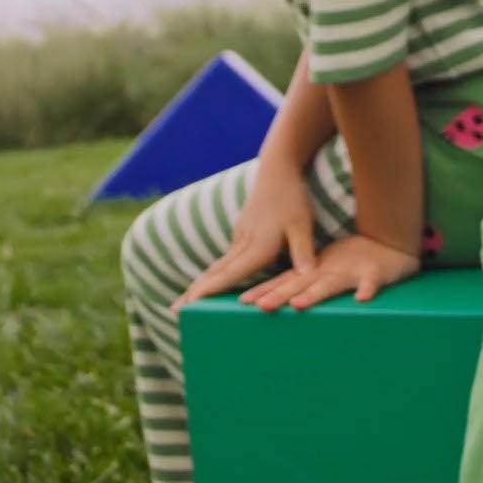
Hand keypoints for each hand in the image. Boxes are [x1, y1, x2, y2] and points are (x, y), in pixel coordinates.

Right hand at [174, 155, 318, 309]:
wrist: (278, 170)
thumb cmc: (292, 198)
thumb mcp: (303, 225)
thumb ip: (303, 252)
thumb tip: (307, 277)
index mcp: (257, 246)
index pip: (230, 274)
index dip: (209, 290)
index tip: (189, 305)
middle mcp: (244, 244)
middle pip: (215, 273)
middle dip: (194, 293)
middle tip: (174, 312)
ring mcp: (240, 237)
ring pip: (218, 266)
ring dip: (201, 284)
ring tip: (185, 303)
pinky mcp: (241, 233)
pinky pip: (226, 259)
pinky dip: (214, 274)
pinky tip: (210, 283)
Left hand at [239, 233, 420, 311]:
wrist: (392, 244)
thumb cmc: (355, 262)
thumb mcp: (327, 270)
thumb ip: (303, 283)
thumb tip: (272, 299)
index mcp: (317, 271)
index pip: (287, 281)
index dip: (266, 291)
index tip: (244, 302)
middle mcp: (330, 271)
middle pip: (303, 284)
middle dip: (281, 295)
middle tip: (261, 307)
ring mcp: (353, 272)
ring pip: (332, 284)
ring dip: (315, 294)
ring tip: (298, 305)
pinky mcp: (376, 274)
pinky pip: (373, 283)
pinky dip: (368, 289)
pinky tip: (363, 298)